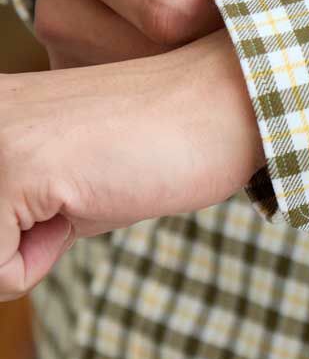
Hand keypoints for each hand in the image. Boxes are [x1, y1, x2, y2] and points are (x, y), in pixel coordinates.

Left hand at [0, 29, 264, 299]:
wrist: (237, 101)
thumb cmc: (161, 146)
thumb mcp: (60, 181)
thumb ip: (14, 216)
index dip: (22, 232)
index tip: (82, 176)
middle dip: (20, 245)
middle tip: (88, 187)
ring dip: (32, 252)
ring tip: (92, 189)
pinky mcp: (17, 165)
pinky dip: (48, 257)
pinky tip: (99, 194)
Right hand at [32, 0, 289, 67]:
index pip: (171, 13)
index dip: (225, 12)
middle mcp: (61, 8)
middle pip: (161, 56)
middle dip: (212, 42)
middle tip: (245, 14)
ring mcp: (59, 46)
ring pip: (152, 84)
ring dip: (194, 63)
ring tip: (210, 23)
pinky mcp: (67, 69)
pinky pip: (134, 93)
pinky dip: (171, 77)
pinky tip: (186, 43)